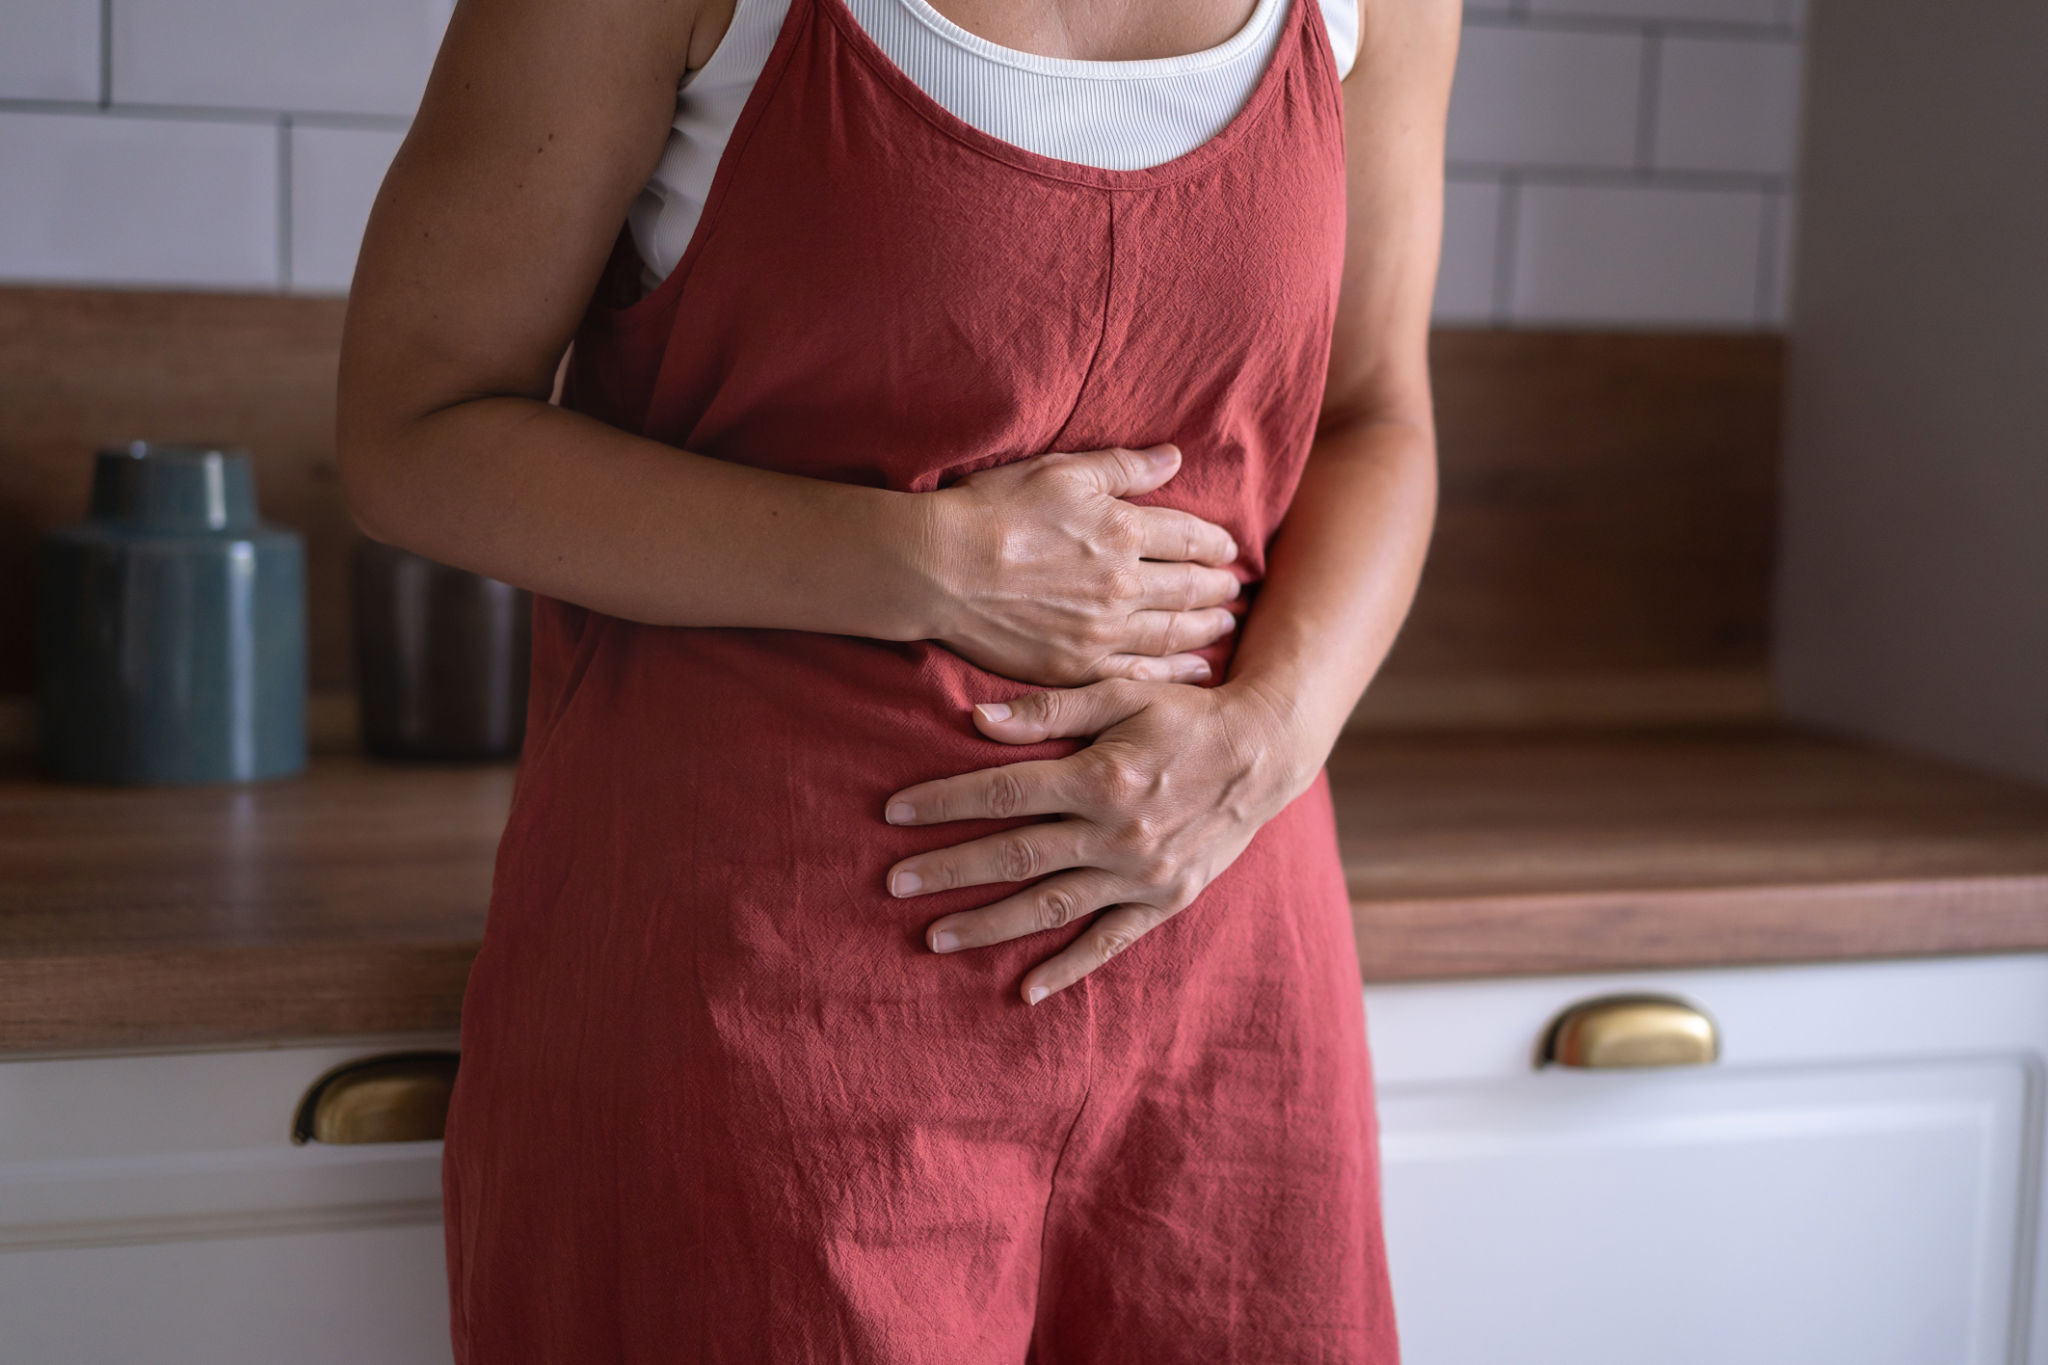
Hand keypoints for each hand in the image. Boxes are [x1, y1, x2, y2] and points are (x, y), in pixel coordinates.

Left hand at [880, 678, 1318, 1002]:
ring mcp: (1142, 874)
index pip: (1004, 793)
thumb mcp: (1123, 693)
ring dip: (988, 925)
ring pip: (1050, 906)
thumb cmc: (1186, 714)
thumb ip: (1049, 711)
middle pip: (1015, 856)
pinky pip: (1108, 942)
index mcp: (1101, 776)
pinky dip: (1067, 969)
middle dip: (948, 870)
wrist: (1267, 753)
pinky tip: (1024, 992)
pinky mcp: (1165, 901)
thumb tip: (976, 721)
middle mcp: (1118, 832)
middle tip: (893, 885)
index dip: (944, 802)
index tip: (893, 813)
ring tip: (934, 937)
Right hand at [922, 444, 1242, 685]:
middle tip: (1233, 588)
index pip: (1190, 538)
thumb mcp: (1060, 471)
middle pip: (1190, 588)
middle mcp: (1124, 584)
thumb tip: (1174, 458)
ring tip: (1224, 624)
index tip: (1228, 547)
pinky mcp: (1078, 666)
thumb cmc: (993, 510)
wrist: (939, 568)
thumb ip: (1123, 467)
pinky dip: (1175, 671)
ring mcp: (1103, 631)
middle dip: (1218, 587)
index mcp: (1124, 531)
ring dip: (1206, 628)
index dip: (1215, 543)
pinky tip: (1194, 669)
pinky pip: (1141, 673)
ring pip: (1174, 632)